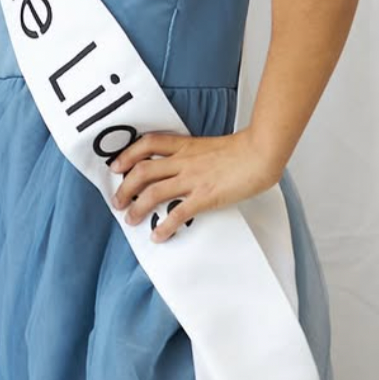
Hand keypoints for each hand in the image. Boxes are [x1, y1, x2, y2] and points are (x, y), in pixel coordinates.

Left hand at [109, 130, 282, 242]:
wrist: (261, 152)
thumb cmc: (241, 150)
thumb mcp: (208, 145)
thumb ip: (192, 153)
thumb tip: (181, 165)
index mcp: (184, 146)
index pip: (148, 144)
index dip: (128, 154)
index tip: (116, 166)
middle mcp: (183, 161)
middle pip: (142, 171)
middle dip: (125, 187)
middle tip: (117, 201)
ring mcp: (192, 178)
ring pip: (154, 192)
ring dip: (138, 207)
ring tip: (130, 219)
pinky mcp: (205, 196)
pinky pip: (178, 212)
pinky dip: (165, 225)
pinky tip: (158, 235)